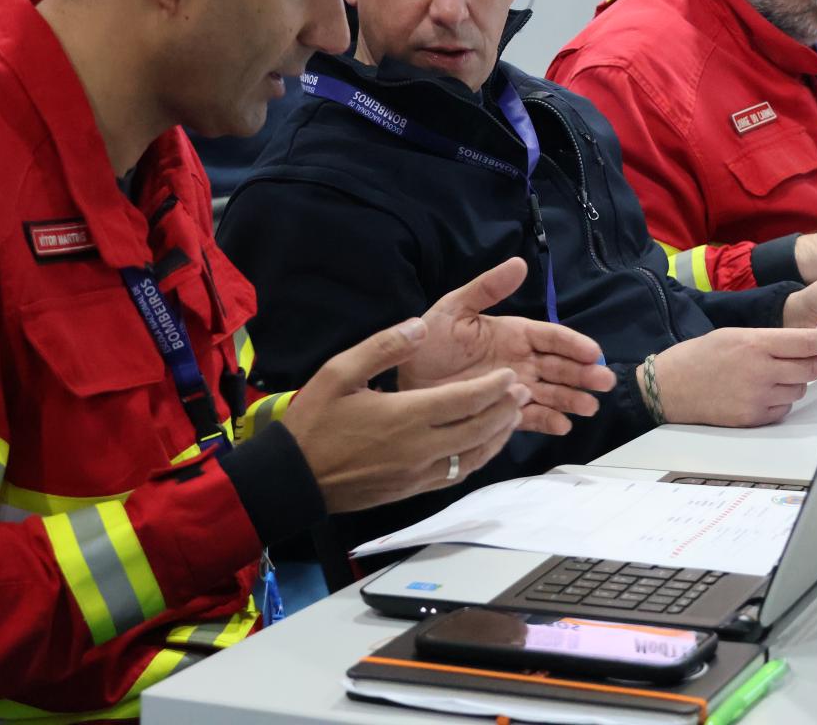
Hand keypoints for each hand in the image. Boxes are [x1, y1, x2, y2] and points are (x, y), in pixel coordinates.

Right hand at [284, 318, 529, 512]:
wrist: (293, 478)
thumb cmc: (315, 421)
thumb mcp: (340, 371)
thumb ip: (384, 346)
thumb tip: (420, 326)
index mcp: (406, 416)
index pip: (465, 401)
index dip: (493, 388)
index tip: (509, 376)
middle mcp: (420, 448)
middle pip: (478, 430)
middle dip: (505, 410)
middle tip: (522, 392)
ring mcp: (418, 473)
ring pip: (473, 457)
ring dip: (497, 436)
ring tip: (511, 416)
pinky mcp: (412, 490)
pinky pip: (457, 474)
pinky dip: (477, 458)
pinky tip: (482, 446)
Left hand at [396, 258, 614, 434]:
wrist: (405, 379)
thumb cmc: (430, 341)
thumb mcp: (455, 308)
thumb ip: (487, 288)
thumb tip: (519, 264)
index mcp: (513, 334)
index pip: (551, 337)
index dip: (573, 344)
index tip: (593, 352)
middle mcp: (520, 361)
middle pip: (559, 367)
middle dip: (583, 374)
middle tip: (604, 382)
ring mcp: (514, 388)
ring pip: (551, 393)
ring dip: (572, 400)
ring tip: (589, 408)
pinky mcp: (503, 413)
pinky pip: (530, 417)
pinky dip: (548, 421)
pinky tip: (562, 425)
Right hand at [648, 328, 816, 426]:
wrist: (668, 388)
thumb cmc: (698, 358)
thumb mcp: (733, 335)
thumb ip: (768, 339)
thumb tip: (803, 344)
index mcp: (755, 345)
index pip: (807, 342)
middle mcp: (760, 372)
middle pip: (812, 368)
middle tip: (814, 357)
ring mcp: (757, 398)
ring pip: (800, 390)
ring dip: (796, 381)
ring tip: (774, 375)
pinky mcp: (753, 418)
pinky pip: (784, 409)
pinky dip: (781, 400)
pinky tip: (762, 392)